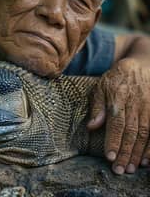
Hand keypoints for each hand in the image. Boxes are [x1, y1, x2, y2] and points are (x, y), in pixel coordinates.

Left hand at [87, 58, 149, 173]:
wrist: (140, 66)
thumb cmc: (115, 79)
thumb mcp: (100, 87)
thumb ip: (97, 107)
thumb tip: (91, 127)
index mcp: (118, 97)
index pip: (116, 123)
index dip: (114, 140)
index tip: (110, 157)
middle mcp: (135, 103)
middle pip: (131, 132)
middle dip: (126, 152)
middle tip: (120, 170)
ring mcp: (148, 107)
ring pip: (145, 134)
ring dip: (139, 153)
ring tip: (132, 168)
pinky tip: (148, 161)